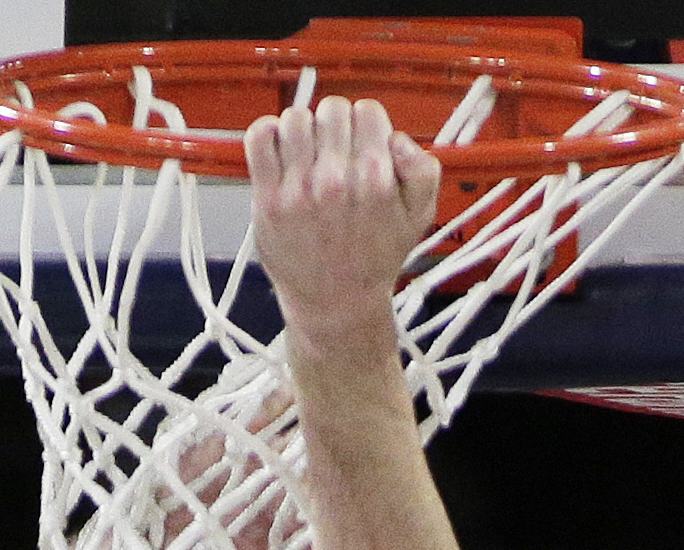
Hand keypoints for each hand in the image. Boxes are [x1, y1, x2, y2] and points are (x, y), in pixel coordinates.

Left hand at [244, 96, 439, 331]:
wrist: (336, 305)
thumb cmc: (374, 259)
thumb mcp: (417, 219)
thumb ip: (423, 172)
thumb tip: (396, 139)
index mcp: (375, 179)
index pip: (367, 112)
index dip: (366, 127)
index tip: (362, 148)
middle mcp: (335, 181)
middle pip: (332, 110)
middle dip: (337, 129)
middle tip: (336, 156)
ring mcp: (298, 190)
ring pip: (296, 118)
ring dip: (304, 131)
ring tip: (309, 156)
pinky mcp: (268, 200)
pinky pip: (260, 137)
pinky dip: (268, 134)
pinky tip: (281, 151)